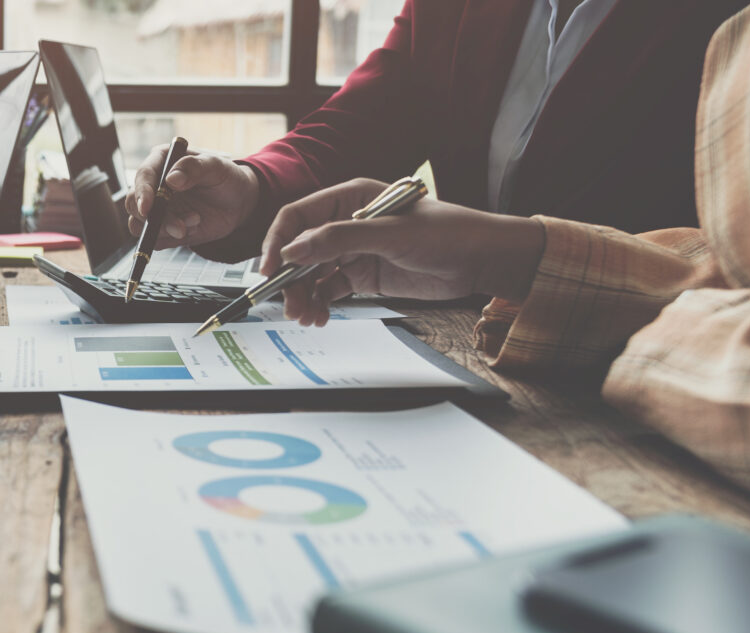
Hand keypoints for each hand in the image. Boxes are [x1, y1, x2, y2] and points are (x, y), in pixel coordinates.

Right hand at [124, 143, 260, 247]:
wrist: (238, 202)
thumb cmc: (225, 177)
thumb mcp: (216, 166)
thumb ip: (194, 167)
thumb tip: (171, 179)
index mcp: (161, 162)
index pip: (142, 176)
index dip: (142, 192)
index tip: (148, 207)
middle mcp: (153, 186)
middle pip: (134, 204)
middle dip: (153, 218)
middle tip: (179, 227)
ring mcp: (156, 209)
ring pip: (140, 225)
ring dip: (164, 230)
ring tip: (195, 222)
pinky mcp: (163, 229)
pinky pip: (155, 240)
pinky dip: (172, 238)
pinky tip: (194, 227)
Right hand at [260, 178, 546, 325]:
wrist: (480, 259)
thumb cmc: (444, 232)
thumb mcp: (390, 234)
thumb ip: (340, 239)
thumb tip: (294, 249)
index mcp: (348, 198)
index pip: (298, 217)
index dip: (278, 242)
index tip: (269, 271)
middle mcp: (346, 223)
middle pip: (300, 249)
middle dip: (290, 278)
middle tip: (289, 305)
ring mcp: (354, 250)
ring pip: (312, 273)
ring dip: (303, 294)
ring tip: (306, 317)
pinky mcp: (364, 274)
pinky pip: (330, 289)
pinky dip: (320, 303)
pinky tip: (319, 317)